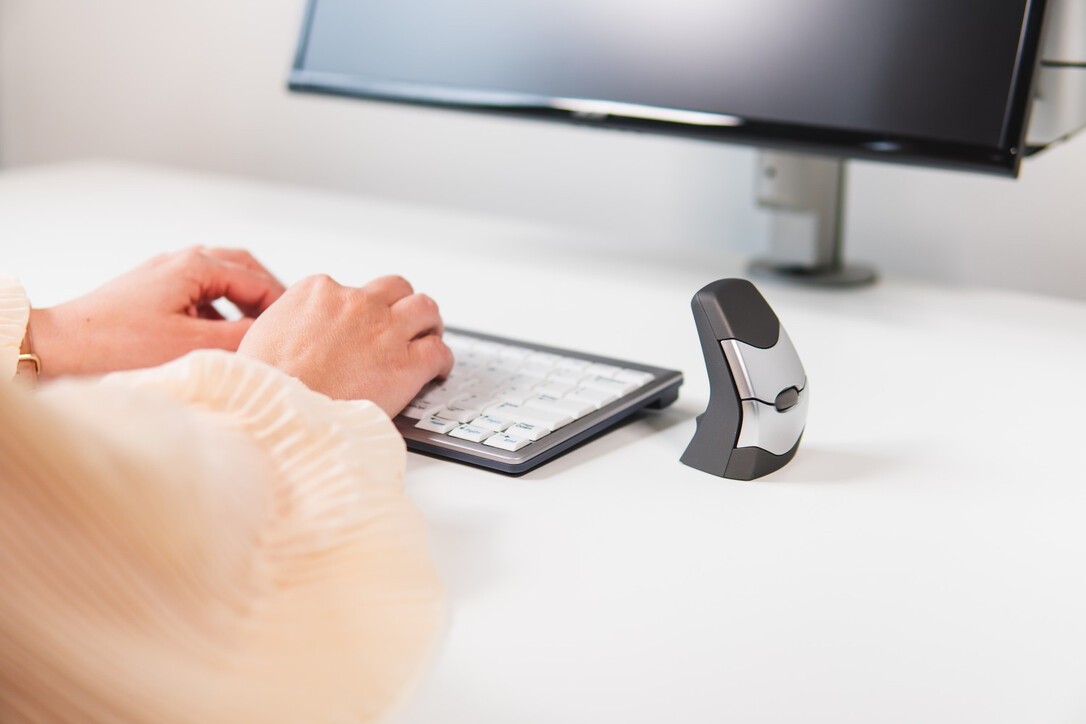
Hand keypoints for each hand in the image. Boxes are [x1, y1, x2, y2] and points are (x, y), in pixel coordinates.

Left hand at [30, 247, 284, 377]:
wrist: (60, 346)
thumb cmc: (119, 345)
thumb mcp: (192, 345)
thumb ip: (241, 338)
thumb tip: (276, 338)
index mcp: (197, 265)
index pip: (259, 281)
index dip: (283, 306)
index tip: (300, 329)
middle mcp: (183, 260)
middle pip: (243, 268)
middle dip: (267, 294)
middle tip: (287, 322)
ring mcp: (165, 273)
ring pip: (220, 279)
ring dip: (243, 303)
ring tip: (258, 332)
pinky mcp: (151, 290)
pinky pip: (199, 293)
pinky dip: (219, 311)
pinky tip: (221, 339)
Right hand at [237, 274, 453, 415]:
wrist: (276, 412)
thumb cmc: (264, 383)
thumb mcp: (262, 334)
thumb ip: (290, 323)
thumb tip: (297, 333)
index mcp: (318, 291)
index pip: (351, 288)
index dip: (361, 309)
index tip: (362, 325)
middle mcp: (356, 303)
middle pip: (395, 288)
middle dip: (401, 304)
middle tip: (404, 323)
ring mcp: (385, 330)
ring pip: (425, 308)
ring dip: (429, 323)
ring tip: (429, 337)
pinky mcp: (406, 364)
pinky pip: (438, 351)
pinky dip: (442, 360)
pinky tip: (438, 370)